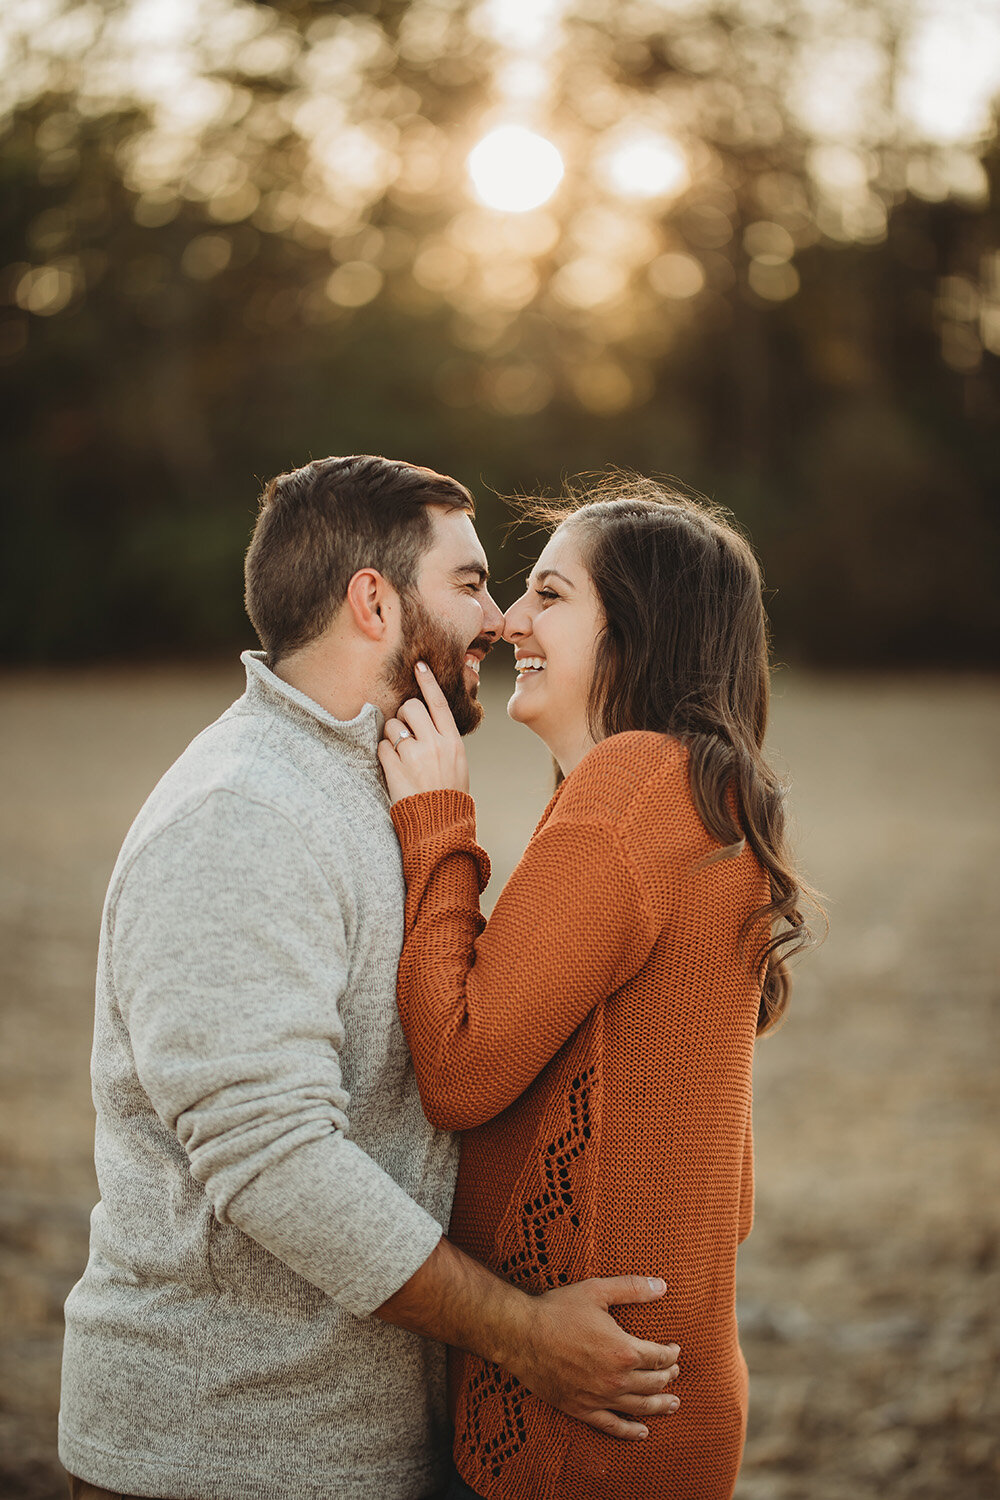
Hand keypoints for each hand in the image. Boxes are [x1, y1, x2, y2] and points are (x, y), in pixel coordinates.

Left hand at [378, 662, 469, 804]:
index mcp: (452, 742)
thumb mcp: (457, 762)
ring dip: (391, 736)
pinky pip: (381, 747)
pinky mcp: (395, 769)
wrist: (440, 825)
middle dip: (403, 714)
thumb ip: (443, 739)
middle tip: (405, 730)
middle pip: (411, 708)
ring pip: (392, 726)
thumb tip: (425, 717)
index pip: (438, 703)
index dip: (428, 681)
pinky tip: (393, 768)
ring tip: (401, 756)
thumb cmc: (449, 793)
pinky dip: (384, 754)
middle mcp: (435, 744)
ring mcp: (414, 756)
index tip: (419, 664)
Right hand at [502, 1276, 680, 1439]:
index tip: (674, 1350)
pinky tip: (643, 1432)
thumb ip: (632, 1288)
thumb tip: (662, 1285)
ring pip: (640, 1408)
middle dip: (668, 1377)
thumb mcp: (597, 1291)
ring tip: (673, 1404)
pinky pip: (612, 1426)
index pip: (659, 1357)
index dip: (671, 1354)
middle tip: (675, 1372)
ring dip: (660, 1406)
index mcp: (624, 1350)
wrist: (521, 1335)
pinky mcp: (582, 1410)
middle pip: (654, 1383)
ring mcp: (600, 1398)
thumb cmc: (558, 1310)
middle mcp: (616, 1379)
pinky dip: (630, 1431)